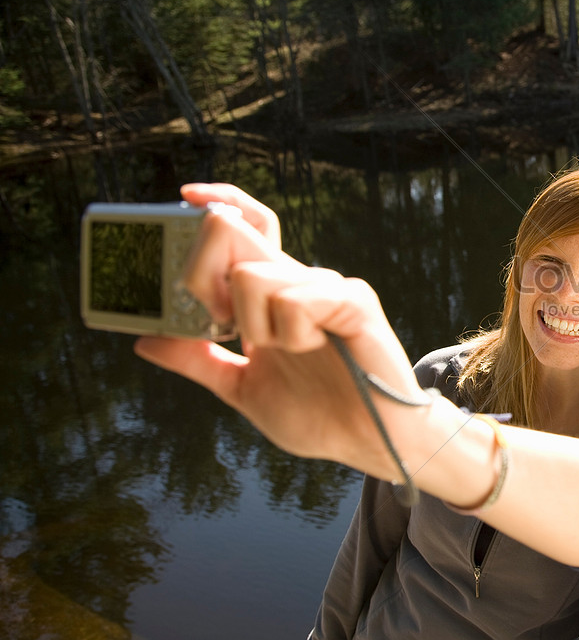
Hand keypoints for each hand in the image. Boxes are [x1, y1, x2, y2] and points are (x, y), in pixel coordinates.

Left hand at [134, 187, 427, 479]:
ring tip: (289, 352)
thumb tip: (145, 340)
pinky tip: (315, 349)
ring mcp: (325, 288)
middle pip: (237, 232)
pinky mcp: (352, 302)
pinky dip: (292, 332)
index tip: (185, 198)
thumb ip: (197, 361)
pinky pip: (295, 299)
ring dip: (256, 327)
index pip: (244, 225)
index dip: (215, 204)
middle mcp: (296, 280)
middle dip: (204, 275)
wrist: (370, 441)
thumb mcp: (241, 388)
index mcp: (272, 293)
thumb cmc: (318, 414)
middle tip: (224, 324)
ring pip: (253, 276)